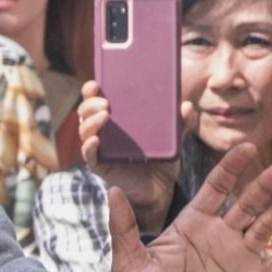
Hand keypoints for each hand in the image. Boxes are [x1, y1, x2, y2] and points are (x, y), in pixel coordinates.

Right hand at [76, 79, 184, 232]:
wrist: (159, 190)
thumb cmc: (161, 160)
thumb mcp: (173, 138)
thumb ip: (180, 123)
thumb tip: (186, 106)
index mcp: (117, 119)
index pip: (98, 99)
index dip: (92, 90)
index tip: (97, 81)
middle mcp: (103, 131)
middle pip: (86, 112)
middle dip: (90, 103)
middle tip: (105, 102)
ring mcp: (100, 148)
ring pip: (84, 130)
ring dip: (90, 121)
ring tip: (104, 116)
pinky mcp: (100, 165)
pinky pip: (88, 154)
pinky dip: (89, 146)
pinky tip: (96, 140)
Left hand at [108, 142, 271, 271]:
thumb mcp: (128, 265)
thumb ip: (124, 229)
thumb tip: (113, 190)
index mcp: (191, 225)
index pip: (215, 189)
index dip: (230, 169)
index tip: (246, 148)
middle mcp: (219, 236)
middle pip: (247, 203)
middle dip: (265, 185)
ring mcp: (239, 258)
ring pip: (266, 228)